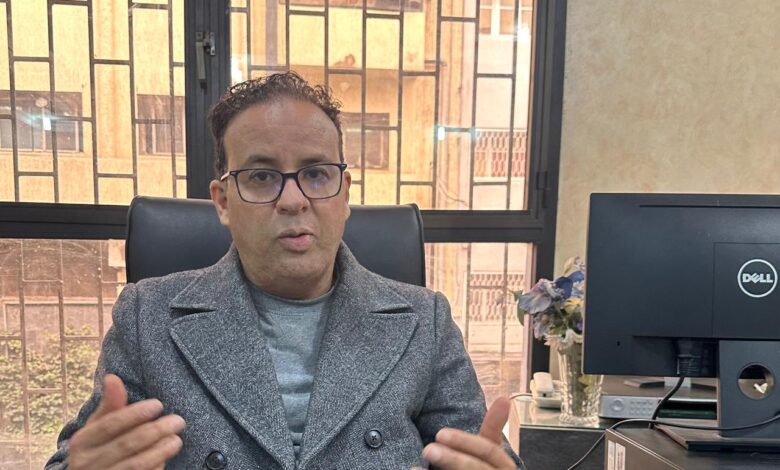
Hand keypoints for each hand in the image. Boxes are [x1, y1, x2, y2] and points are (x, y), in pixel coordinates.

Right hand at [68, 374, 185, 469]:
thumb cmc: (98, 447)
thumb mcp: (98, 426)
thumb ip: (110, 405)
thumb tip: (112, 377)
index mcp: (81, 441)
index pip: (110, 424)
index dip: (135, 414)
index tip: (158, 404)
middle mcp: (86, 462)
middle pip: (126, 444)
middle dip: (155, 431)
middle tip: (178, 421)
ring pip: (135, 465)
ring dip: (160, 451)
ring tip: (176, 440)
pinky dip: (155, 468)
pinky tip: (166, 459)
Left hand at [421, 396, 515, 468]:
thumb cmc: (482, 468)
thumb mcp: (489, 451)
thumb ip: (493, 428)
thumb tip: (504, 397)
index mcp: (504, 467)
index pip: (490, 452)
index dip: (466, 442)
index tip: (440, 433)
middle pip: (477, 469)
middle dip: (453, 460)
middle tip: (428, 449)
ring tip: (414, 468)